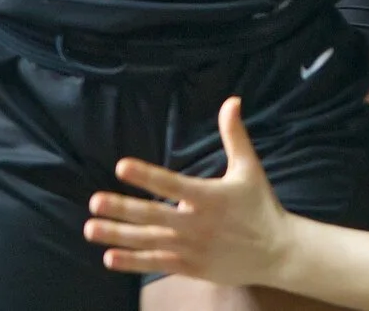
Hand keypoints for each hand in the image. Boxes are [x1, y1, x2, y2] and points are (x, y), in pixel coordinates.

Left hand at [84, 98, 289, 284]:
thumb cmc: (260, 205)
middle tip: (94, 202)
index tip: (122, 166)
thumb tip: (232, 101)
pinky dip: (133, 262)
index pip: (171, 183)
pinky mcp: (191, 267)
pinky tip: (110, 257)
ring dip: (118, 235)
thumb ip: (234, 135)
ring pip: (148, 241)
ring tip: (91, 228)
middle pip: (152, 216)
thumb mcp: (249, 168)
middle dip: (121, 208)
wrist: (277, 252)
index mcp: (209, 197)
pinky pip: (157, 264)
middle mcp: (196, 224)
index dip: (146, 175)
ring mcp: (192, 248)